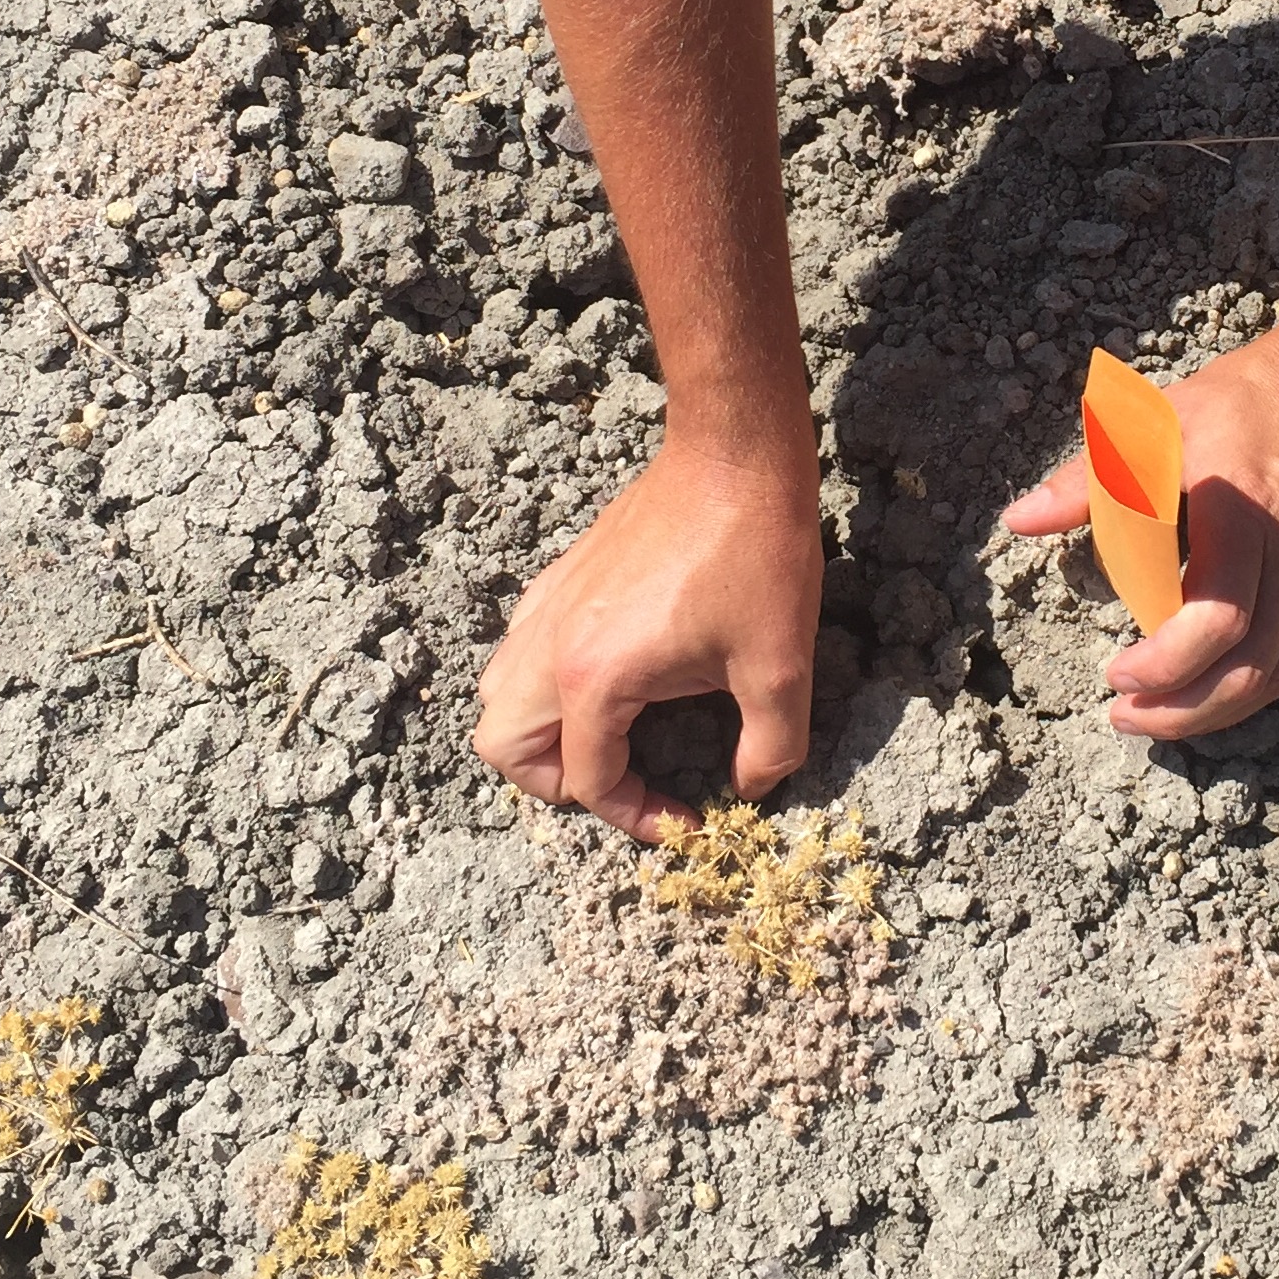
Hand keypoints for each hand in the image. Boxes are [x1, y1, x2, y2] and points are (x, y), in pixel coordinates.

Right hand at [473, 436, 822, 839]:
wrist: (734, 457)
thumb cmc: (756, 556)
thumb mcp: (781, 668)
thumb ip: (768, 748)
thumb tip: (752, 787)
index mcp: (594, 678)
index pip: (588, 781)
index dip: (639, 817)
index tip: (687, 820)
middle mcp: (550, 646)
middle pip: (503, 747)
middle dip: (554, 785)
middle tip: (620, 786)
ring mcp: (547, 606)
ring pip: (497, 695)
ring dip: (537, 734)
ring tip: (604, 743)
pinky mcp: (560, 577)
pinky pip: (519, 647)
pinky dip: (541, 682)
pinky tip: (606, 679)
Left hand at [1003, 321, 1278, 738]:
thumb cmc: (1252, 396)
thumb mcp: (1161, 421)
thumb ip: (1088, 479)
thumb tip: (1019, 521)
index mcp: (1243, 516)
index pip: (1214, 621)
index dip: (1164, 667)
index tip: (1117, 675)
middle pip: (1249, 670)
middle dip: (1182, 713)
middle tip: (1127, 716)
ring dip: (1216, 711)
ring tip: (1161, 714)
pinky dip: (1257, 685)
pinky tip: (1215, 689)